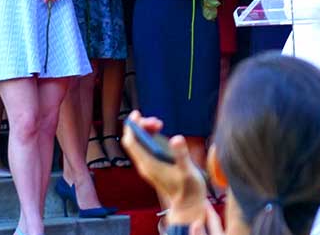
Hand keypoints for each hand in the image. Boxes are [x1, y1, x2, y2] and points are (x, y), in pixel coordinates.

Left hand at [121, 111, 209, 225]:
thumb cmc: (189, 190)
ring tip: (159, 124)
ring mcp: (149, 166)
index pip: (131, 143)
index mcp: (149, 165)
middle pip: (134, 141)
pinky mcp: (154, 166)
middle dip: (141, 126)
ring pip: (140, 144)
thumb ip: (181, 155)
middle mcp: (145, 165)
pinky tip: (160, 134)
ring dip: (146, 131)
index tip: (137, 114)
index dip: (131, 127)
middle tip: (157, 121)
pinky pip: (146, 148)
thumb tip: (176, 138)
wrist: (188, 205)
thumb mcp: (188, 171)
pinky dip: (150, 138)